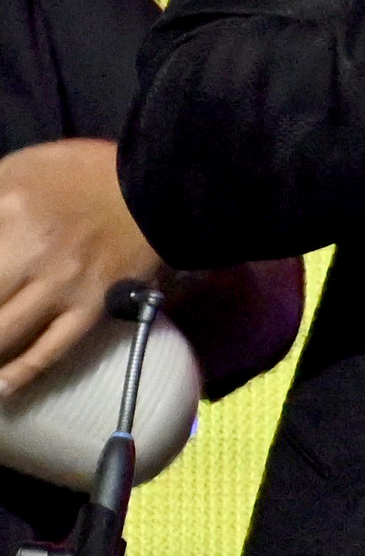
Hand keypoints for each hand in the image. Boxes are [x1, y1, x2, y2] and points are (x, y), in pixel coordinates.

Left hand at [0, 139, 160, 397]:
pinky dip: (21, 374)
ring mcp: (61, 284)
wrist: (158, 188)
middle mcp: (29, 248)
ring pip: (3, 333)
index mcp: (8, 204)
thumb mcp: (21, 166)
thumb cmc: (83, 174)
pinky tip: (2, 389)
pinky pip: (51, 350)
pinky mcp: (91, 309)